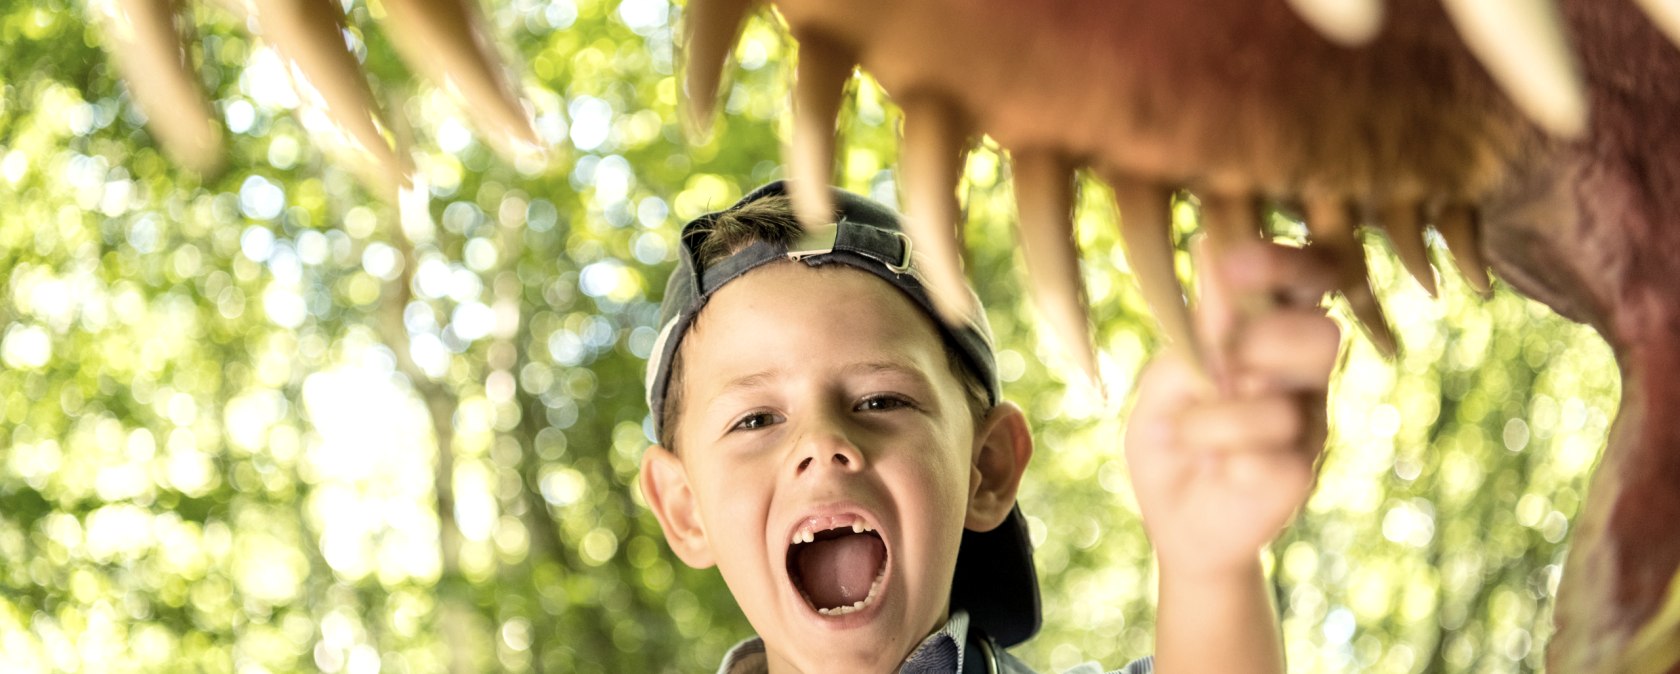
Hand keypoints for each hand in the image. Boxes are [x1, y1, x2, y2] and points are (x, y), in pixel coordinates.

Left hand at [1124, 240, 1340, 575]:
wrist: (1174, 520)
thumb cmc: (1171, 437)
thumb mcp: (1164, 380)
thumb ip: (1194, 331)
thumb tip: (1212, 252)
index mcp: (1270, 337)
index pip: (1306, 282)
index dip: (1287, 263)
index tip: (1237, 261)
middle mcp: (1301, 375)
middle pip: (1320, 333)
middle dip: (1258, 344)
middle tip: (1213, 368)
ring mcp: (1308, 425)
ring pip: (1285, 405)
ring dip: (1220, 418)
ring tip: (1192, 433)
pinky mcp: (1300, 475)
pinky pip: (1272, 459)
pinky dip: (1227, 460)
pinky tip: (1219, 470)